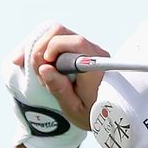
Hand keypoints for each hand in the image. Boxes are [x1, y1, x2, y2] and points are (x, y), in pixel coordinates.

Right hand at [3, 23, 109, 147]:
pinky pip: (58, 40)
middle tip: (38, 71)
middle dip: (41, 48)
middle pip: (61, 33)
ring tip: (35, 70)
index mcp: (95, 66)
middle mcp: (93, 52)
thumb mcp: (76, 108)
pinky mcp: (79, 51)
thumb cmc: (93, 113)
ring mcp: (87, 49)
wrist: (112, 114)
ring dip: (40, 48)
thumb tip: (45, 69)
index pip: (75, 43)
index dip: (53, 48)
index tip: (44, 67)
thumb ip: (60, 89)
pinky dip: (43, 48)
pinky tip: (35, 64)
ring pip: (57, 34)